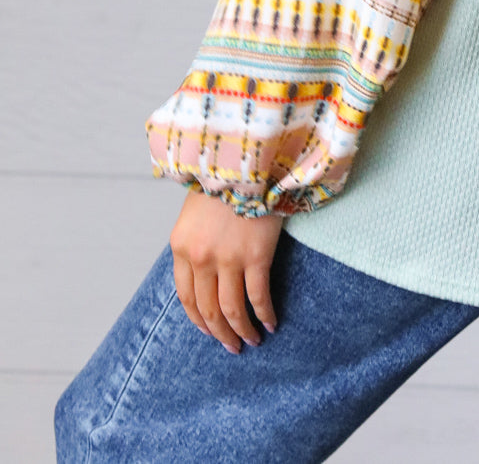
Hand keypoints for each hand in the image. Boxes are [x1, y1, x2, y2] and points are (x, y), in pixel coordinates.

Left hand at [169, 186, 282, 352]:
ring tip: (252, 341)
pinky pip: (259, 297)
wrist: (247, 157)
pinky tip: (271, 323)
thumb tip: (204, 268)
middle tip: (232, 347)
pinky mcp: (256, 255)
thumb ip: (196, 240)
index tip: (209, 331)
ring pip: (232, 310)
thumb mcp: (195, 210)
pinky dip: (265, 314)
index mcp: (181, 247)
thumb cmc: (224, 178)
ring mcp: (228, 259)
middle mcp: (201, 258)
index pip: (186, 297)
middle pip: (208, 309)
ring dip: (242, 331)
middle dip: (220, 333)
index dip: (198, 320)